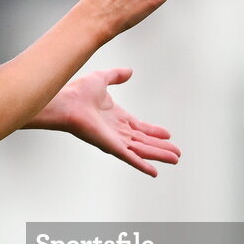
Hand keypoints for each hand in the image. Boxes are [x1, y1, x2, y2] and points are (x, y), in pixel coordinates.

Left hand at [51, 68, 181, 176]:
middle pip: (144, 142)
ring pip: (142, 150)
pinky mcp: (111, 147)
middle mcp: (117, 131)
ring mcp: (115, 140)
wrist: (66, 103)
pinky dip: (143, 165)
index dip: (154, 131)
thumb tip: (130, 71)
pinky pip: (131, 158)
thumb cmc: (77, 92)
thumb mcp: (101, 78)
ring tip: (175, 159)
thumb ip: (116, 76)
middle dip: (161, 147)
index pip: (139, 127)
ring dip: (159, 155)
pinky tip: (155, 171)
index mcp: (117, 118)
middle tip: (177, 153)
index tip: (167, 134)